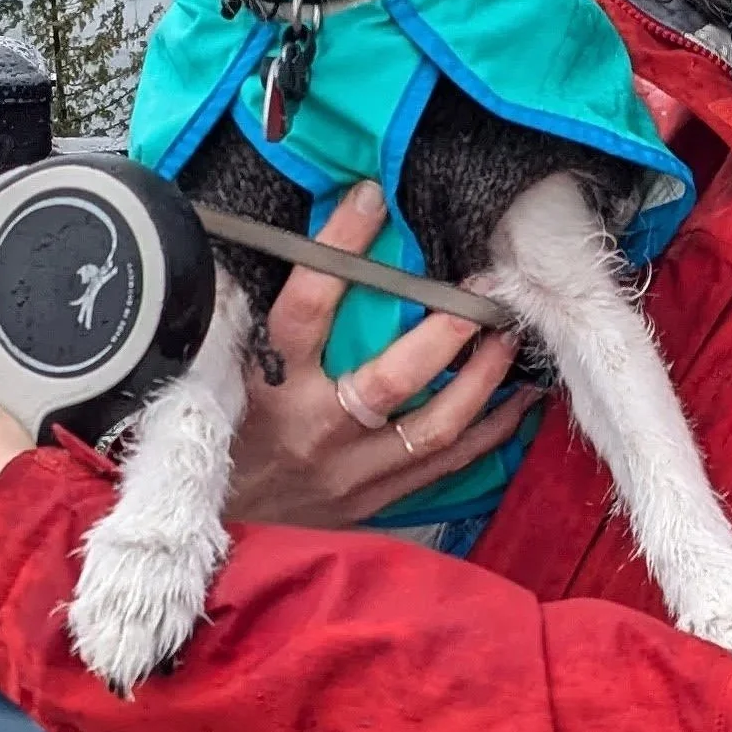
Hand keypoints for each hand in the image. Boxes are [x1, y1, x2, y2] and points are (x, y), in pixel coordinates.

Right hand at [226, 180, 535, 527]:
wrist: (214, 532)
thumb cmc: (219, 437)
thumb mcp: (215, 376)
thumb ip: (245, 318)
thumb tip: (276, 242)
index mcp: (266, 388)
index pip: (305, 309)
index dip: (337, 249)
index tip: (370, 199)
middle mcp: (313, 432)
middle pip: (391, 379)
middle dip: (447, 331)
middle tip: (483, 292)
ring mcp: (350, 474)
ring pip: (434, 427)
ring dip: (482, 380)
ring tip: (510, 339)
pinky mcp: (375, 503)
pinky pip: (445, 466)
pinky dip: (489, 434)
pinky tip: (518, 402)